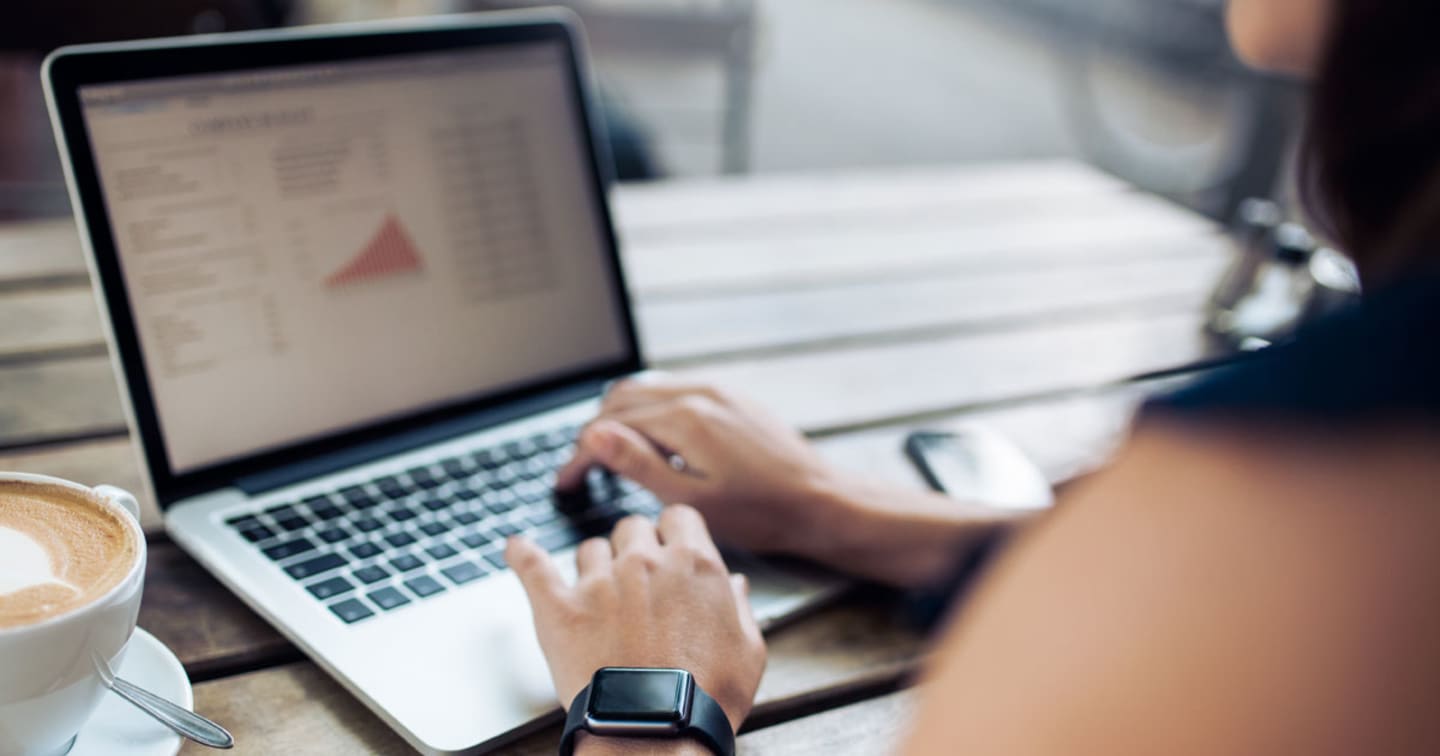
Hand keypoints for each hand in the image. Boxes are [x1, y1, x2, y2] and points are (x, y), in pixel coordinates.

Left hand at [505, 505, 765, 732]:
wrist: (657, 729)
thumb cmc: (708, 696)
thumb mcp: (749, 648)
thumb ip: (739, 606)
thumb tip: (733, 583)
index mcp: (693, 564)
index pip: (678, 518)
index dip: (675, 533)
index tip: (672, 549)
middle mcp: (645, 562)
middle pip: (633, 526)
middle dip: (636, 546)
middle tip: (638, 579)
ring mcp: (599, 582)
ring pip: (591, 548)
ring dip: (596, 563)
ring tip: (599, 593)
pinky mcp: (561, 608)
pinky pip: (532, 566)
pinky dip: (522, 554)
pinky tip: (515, 548)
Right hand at [556, 378, 845, 555]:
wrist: (823, 500)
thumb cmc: (764, 512)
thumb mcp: (693, 501)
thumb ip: (640, 465)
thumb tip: (594, 435)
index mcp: (686, 418)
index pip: (611, 426)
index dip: (581, 456)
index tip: (565, 482)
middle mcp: (700, 393)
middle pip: (622, 399)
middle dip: (594, 432)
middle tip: (581, 469)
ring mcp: (718, 391)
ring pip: (647, 390)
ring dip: (619, 418)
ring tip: (608, 455)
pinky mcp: (732, 397)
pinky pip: (675, 391)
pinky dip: (650, 411)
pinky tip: (651, 441)